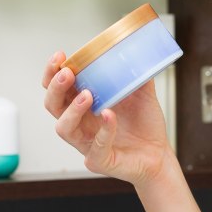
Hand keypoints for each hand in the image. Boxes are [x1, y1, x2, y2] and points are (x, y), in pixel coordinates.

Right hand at [42, 51, 172, 185]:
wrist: (159, 154)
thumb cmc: (144, 125)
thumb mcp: (142, 93)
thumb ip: (137, 73)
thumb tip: (138, 50)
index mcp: (83, 104)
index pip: (57, 88)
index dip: (53, 73)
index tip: (60, 56)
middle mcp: (80, 123)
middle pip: (52, 106)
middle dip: (55, 88)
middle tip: (67, 74)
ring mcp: (86, 143)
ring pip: (64, 128)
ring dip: (72, 110)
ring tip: (87, 95)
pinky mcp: (100, 161)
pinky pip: (95, 148)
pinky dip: (103, 131)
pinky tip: (110, 117)